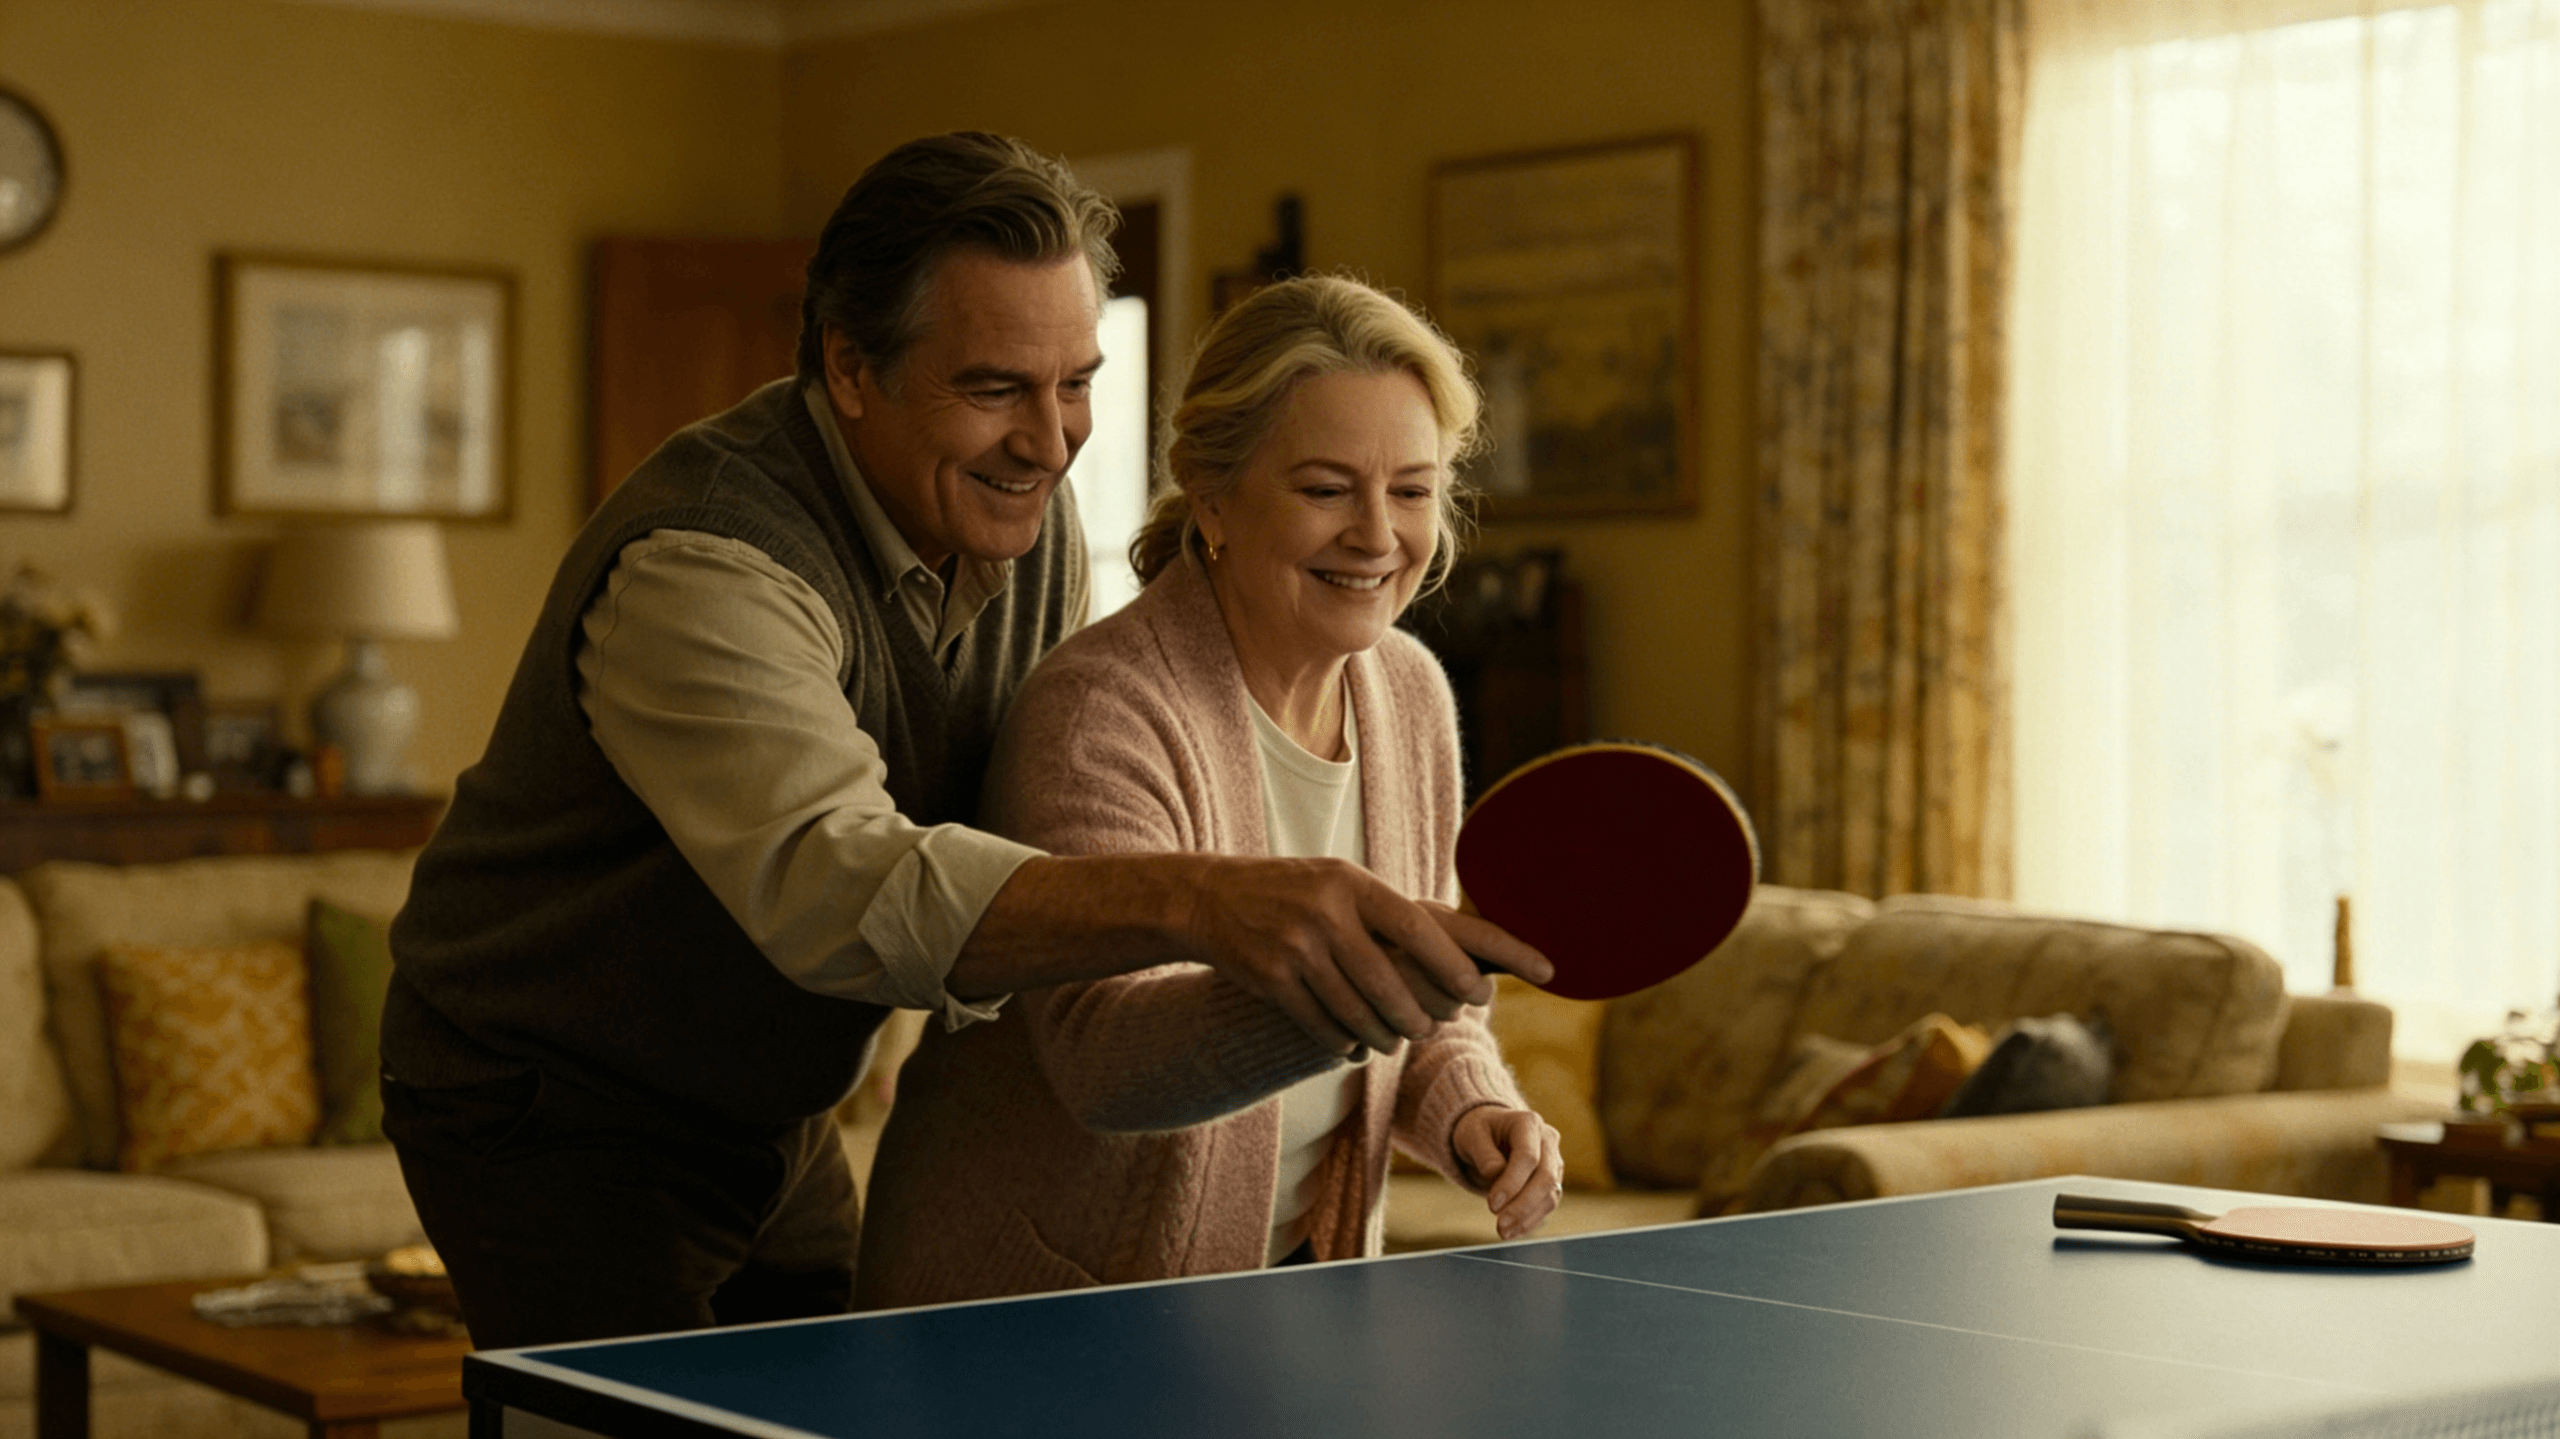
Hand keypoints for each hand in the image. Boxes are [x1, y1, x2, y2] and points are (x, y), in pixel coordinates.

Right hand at [1183, 856, 1535, 1054]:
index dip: (1455, 967)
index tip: (1483, 993)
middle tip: (1434, 1028)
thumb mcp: (1340, 882)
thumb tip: (1459, 950)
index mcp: (1353, 885)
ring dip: (1384, 1036)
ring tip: (1396, 1041)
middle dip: (1420, 1017)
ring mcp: (1295, 948)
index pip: (1419, 930)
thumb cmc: (1295, 892)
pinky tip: (1353, 1046)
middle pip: (1390, 984)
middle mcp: (1326, 914)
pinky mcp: (1270, 979)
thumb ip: (1388, 912)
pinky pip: (1321, 1026)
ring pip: (1357, 1013)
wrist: (1210, 896)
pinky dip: (1343, 1042)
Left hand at [1454, 1105, 1563, 1240]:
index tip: (1492, 1205)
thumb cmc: (1480, 1131)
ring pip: (1551, 1194)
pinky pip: (1547, 1204)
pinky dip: (1531, 1221)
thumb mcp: (1471, 1135)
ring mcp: (1554, 1161)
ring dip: (1528, 1217)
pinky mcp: (1552, 1181)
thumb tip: (1495, 1174)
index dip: (1512, 1183)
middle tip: (1500, 1225)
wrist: (1490, 1134)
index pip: (1528, 1157)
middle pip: (1546, 1177)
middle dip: (1523, 1205)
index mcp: (1528, 1123)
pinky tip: (1513, 1231)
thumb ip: (1483, 1153)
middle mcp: (1547, 1140)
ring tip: (1503, 1232)